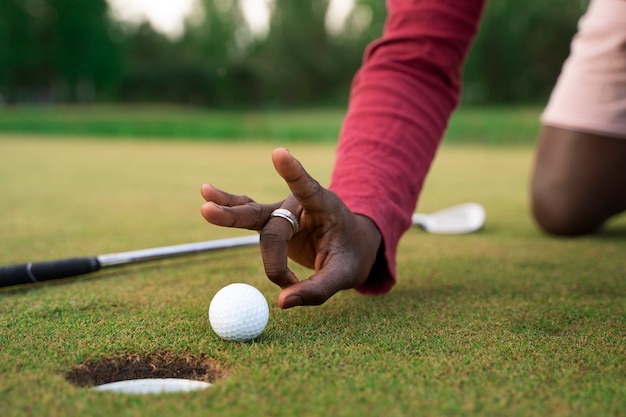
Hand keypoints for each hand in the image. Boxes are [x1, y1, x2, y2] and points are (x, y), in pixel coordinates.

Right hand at [200, 148, 381, 307]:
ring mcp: (283, 211)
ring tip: (205, 208)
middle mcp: (300, 204)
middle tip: (274, 274)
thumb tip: (281, 303)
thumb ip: (317, 290)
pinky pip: (248, 215)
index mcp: (325, 207)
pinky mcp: (272, 222)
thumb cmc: (351, 256)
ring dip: (231, 216)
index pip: (308, 188)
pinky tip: (207, 196)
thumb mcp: (345, 275)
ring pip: (255, 218)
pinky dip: (229, 208)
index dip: (293, 173)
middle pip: (275, 227)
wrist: (353, 245)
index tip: (279, 153)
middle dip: (273, 257)